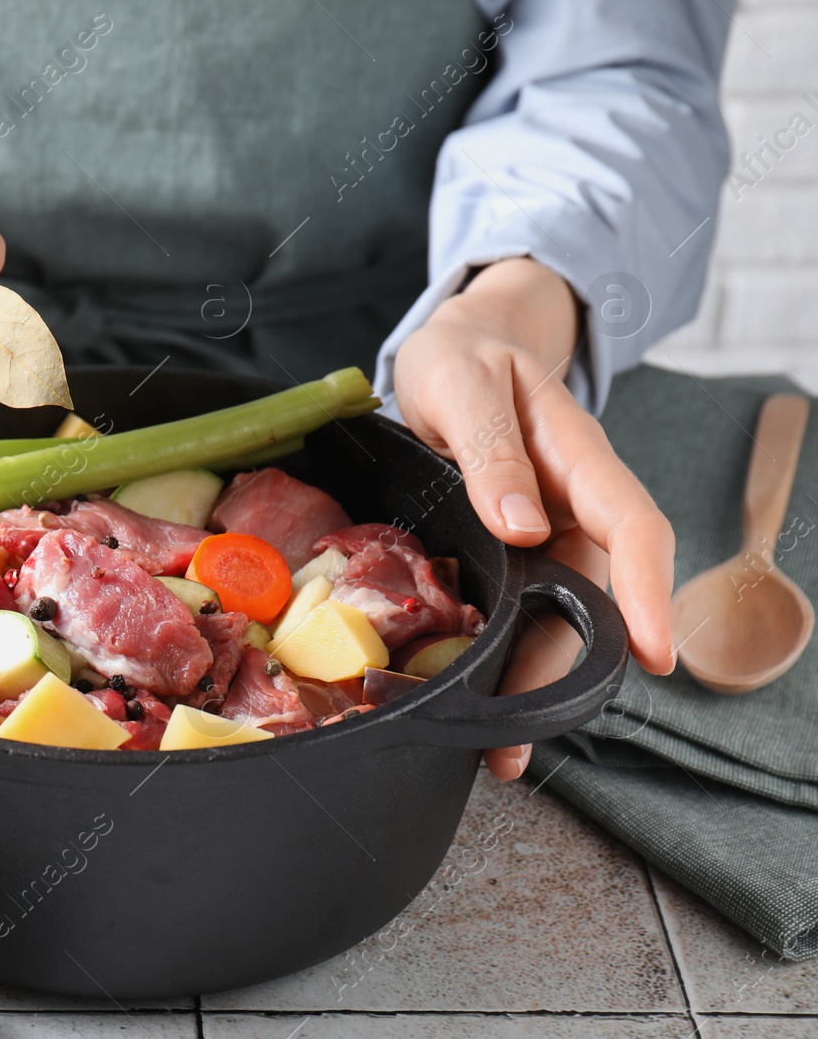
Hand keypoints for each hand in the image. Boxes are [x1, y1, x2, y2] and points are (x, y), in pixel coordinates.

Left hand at [393, 257, 675, 780]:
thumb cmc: (458, 359)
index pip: (632, 526)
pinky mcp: (507, 551)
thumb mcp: (460, 383)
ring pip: (551, 616)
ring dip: (528, 681)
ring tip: (493, 747)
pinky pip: (513, 608)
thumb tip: (522, 522)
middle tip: (524, 739)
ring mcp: (540, 533)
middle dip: (569, 671)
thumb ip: (489, 447)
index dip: (648, 590)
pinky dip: (496, 655)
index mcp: (576, 456)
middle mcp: (569, 505)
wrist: (446, 351)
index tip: (652, 651)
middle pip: (591, 595)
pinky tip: (470, 702)